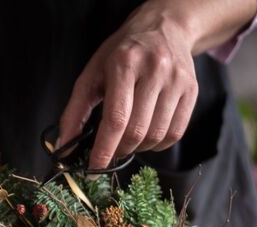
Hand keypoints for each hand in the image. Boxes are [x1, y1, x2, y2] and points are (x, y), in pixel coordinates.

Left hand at [58, 6, 198, 168]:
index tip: (94, 170)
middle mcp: (155, 70)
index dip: (104, 150)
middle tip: (110, 152)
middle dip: (119, 151)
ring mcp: (177, 80)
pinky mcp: (192, 90)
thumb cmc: (122, 54)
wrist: (163, 27)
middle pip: (137, 131)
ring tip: (128, 140)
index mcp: (125, 63)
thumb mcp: (92, 74)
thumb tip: (64, 147)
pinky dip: (158, 144)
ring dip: (138, 148)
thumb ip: (75, 112)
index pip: (116, 119)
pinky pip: (175, 133)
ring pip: (156, 136)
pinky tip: (147, 136)